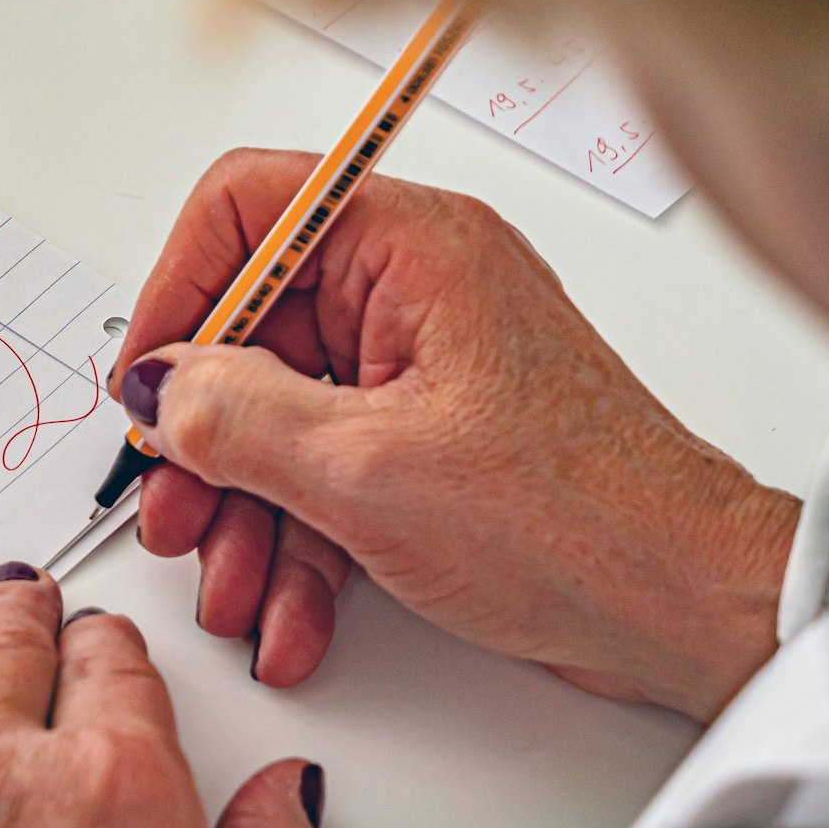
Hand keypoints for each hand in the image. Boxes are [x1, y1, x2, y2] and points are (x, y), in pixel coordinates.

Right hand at [112, 149, 799, 719]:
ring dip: (246, 515)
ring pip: (283, 421)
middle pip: (253, 335)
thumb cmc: (578, 521)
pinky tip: (290, 620)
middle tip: (173, 507)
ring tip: (232, 589)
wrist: (683, 608)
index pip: (247, 207)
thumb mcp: (368, 469)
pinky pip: (329, 476)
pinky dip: (301, 547)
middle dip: (205, 441)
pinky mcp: (432, 445)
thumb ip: (237, 416)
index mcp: (411, 248)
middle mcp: (415, 293)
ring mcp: (423, 373)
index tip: (145, 379)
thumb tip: (159, 387)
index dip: (178, 289)